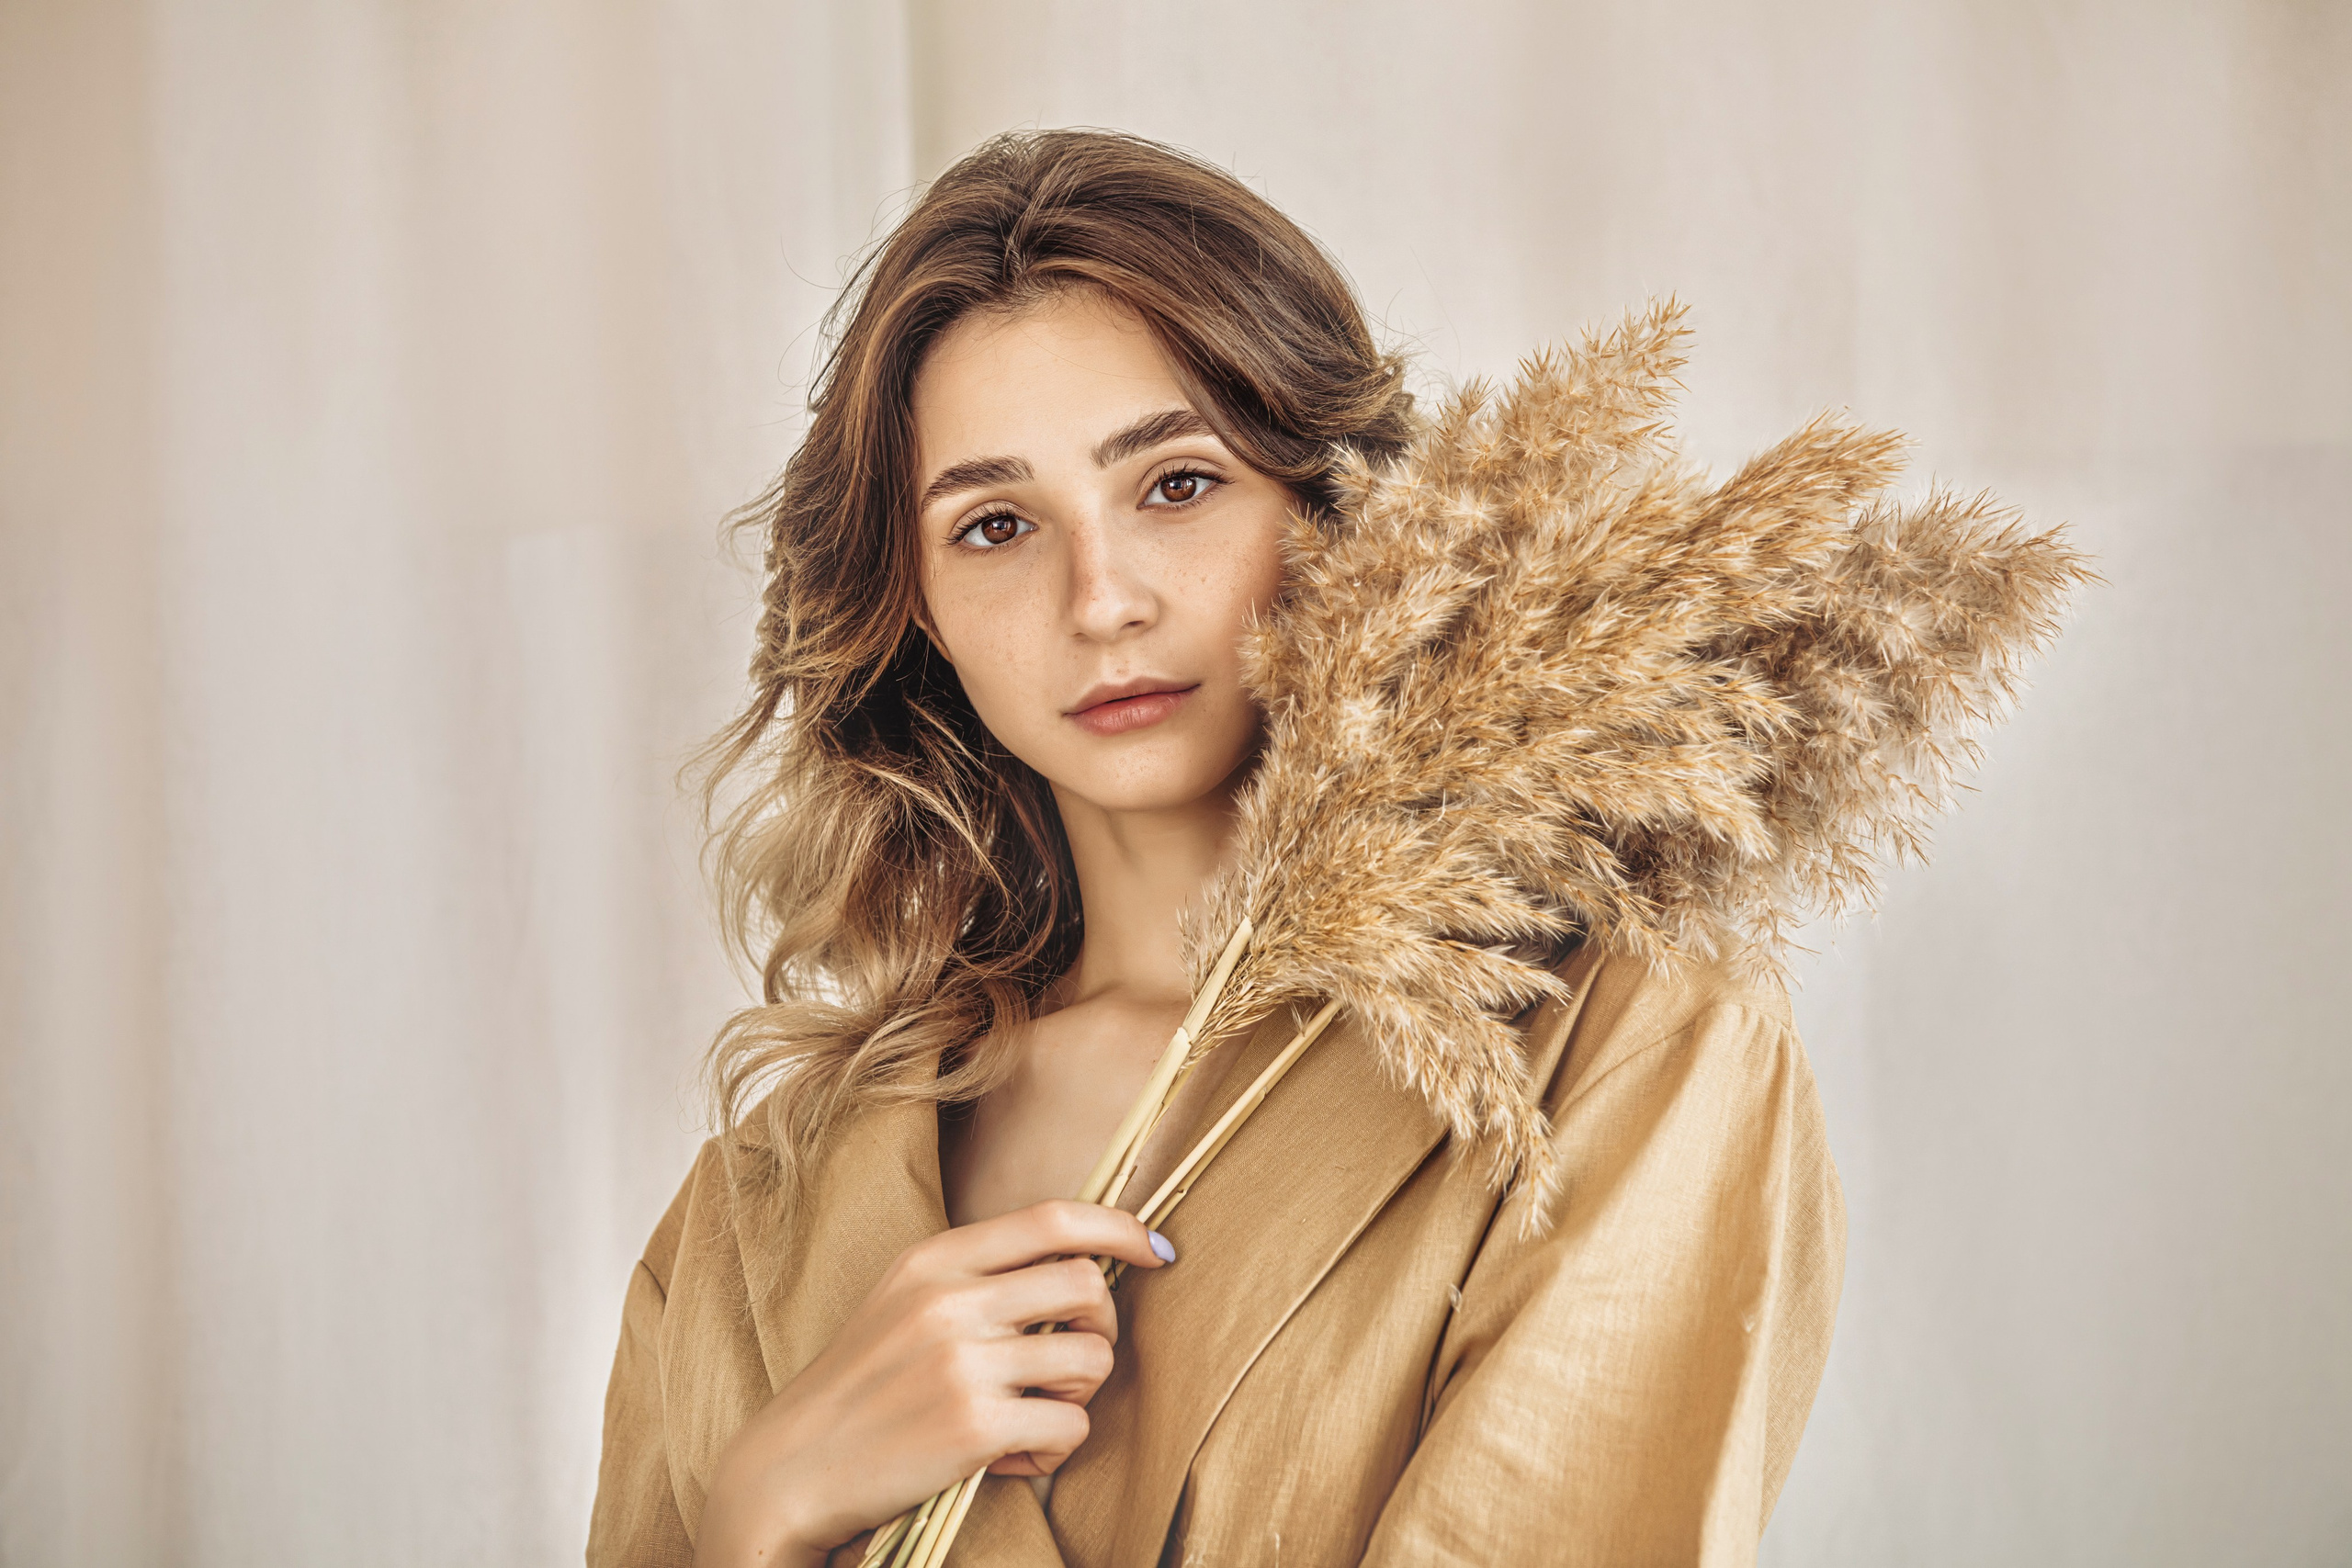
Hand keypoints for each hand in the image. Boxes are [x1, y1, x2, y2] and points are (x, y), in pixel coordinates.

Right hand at [693, 1199, 1174, 1566]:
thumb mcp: (904, 1301)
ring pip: (1091, 1360)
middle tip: (1072, 1362)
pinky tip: (1013, 1458)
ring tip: (1034, 1417)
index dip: (1117, 1227)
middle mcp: (950, 1299)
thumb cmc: (861, 1386)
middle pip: (1087, 1286)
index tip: (1154, 1248)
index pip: (1052, 1218)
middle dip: (1103, 1326)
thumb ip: (977, 1277)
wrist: (791, 1467)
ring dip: (1078, 1396)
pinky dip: (1055, 1450)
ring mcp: (962, 1362)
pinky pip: (1069, 1427)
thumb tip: (1079, 1270)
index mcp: (934, 1258)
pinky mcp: (973, 1426)